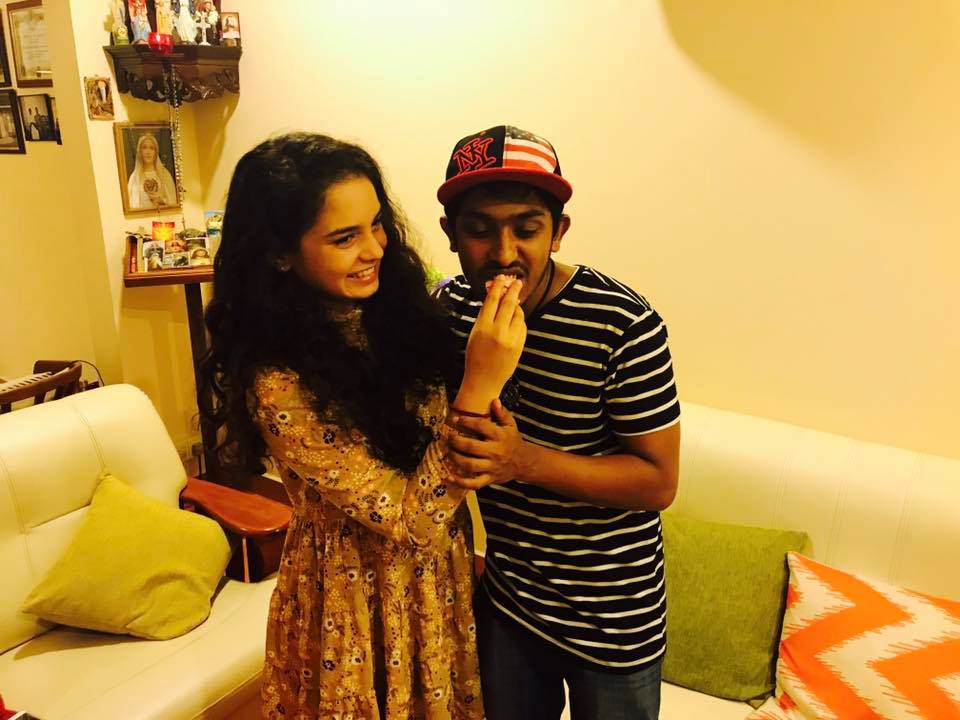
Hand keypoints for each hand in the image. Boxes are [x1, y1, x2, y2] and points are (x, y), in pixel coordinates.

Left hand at [446, 399, 532, 489]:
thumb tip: (494, 401)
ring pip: (470, 465)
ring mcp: (491, 467)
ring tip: (448, 451)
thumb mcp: (510, 425)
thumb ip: (502, 413)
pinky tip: (448, 477)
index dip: (466, 422)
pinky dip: (460, 482)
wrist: (523, 462)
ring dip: (455, 458)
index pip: (481, 426)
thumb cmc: (513, 441)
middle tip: (449, 437)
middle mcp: (495, 451)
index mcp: (499, 436)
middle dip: (456, 441)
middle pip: (471, 447)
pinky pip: (473, 483)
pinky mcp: (489, 479)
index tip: (456, 420)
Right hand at [455, 275, 525, 412]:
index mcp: (482, 327)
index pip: (491, 300)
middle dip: (513, 290)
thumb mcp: (475, 334)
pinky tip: (515, 320)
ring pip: (518, 314)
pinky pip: (522, 326)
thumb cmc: (475, 356)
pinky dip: (519, 320)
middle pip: (508, 303)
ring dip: (517, 306)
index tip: (501, 277)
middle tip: (517, 281)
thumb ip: (485, 316)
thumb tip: (495, 297)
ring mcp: (510, 339)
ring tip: (514, 303)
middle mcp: (497, 331)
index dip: (497, 286)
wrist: (483, 380)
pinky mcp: (519, 345)